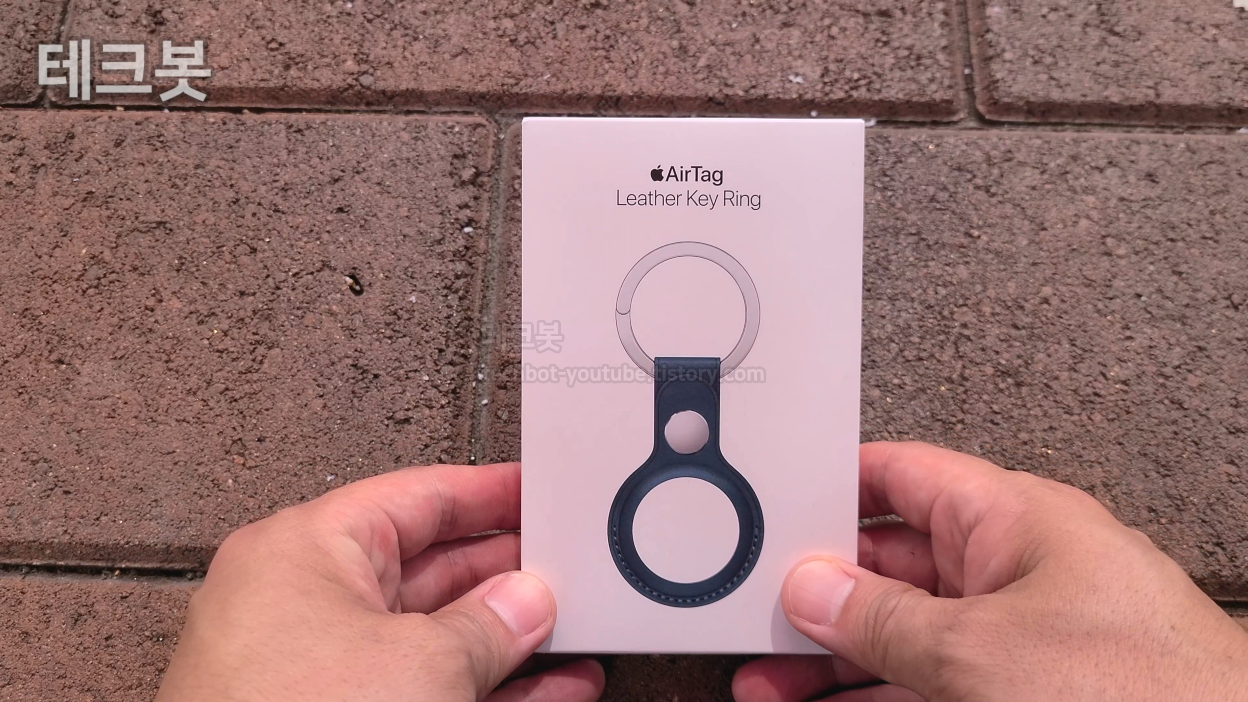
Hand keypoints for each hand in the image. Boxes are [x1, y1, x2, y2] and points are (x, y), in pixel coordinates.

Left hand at [156, 463, 603, 701]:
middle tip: (568, 572)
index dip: (488, 494)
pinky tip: (549, 690)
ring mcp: (315, 669)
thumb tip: (526, 600)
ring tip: (573, 635)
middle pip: (428, 568)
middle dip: (505, 575)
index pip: (416, 496)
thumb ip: (488, 624)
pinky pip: (420, 688)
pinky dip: (482, 688)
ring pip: (431, 639)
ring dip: (505, 642)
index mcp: (304, 550)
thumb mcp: (422, 663)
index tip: (539, 494)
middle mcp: (302, 602)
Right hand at [734, 442, 1247, 701]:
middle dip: (817, 594)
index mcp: (1013, 519)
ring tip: (768, 679)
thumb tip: (816, 590)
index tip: (772, 511)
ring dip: (831, 659)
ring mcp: (1019, 637)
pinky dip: (871, 694)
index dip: (831, 484)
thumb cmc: (1148, 691)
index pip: (901, 475)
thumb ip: (884, 620)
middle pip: (890, 566)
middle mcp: (1015, 570)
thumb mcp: (980, 650)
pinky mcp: (1022, 690)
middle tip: (757, 615)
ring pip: (901, 635)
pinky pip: (926, 682)